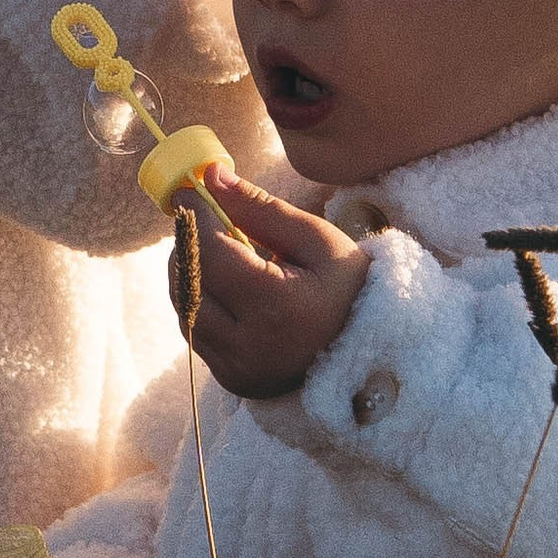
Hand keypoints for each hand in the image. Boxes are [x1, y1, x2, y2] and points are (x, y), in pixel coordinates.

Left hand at [181, 171, 372, 399]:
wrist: (372, 350)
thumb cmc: (350, 288)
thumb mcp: (318, 241)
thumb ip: (262, 209)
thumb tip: (213, 177)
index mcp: (276, 307)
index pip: (210, 253)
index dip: (195, 217)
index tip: (189, 189)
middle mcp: (249, 346)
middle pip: (187, 282)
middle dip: (189, 244)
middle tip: (204, 218)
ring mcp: (237, 368)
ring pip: (184, 308)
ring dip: (189, 273)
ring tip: (218, 250)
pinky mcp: (231, 380)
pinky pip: (196, 331)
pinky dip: (201, 302)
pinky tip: (227, 286)